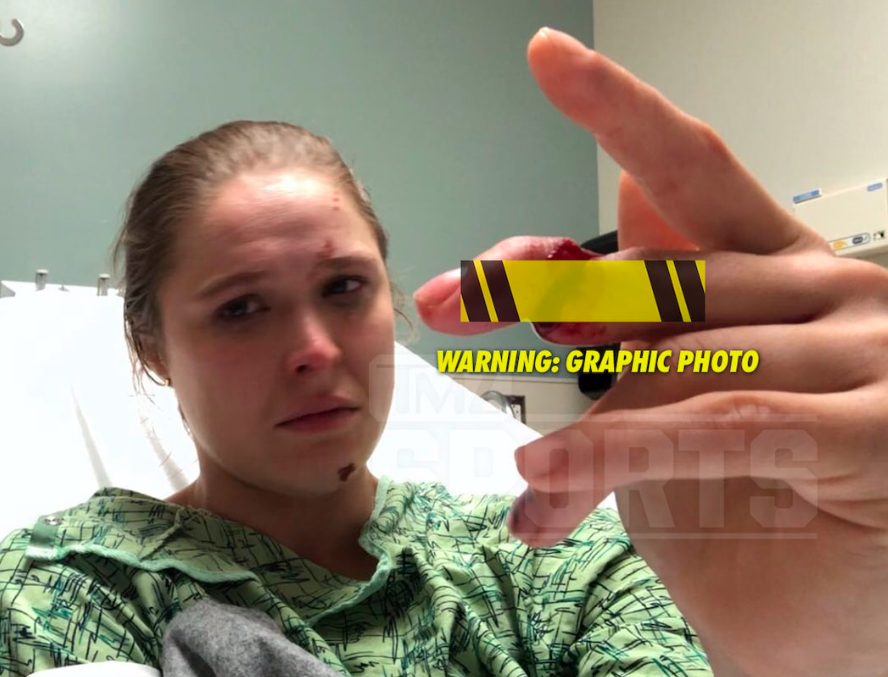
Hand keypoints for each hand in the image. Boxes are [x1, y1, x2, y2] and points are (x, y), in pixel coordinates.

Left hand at [413, 27, 887, 676]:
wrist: (845, 627)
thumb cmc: (772, 516)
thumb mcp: (686, 413)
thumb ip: (656, 319)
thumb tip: (609, 209)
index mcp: (786, 272)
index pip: (691, 173)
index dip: (620, 112)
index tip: (548, 58)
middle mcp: (832, 290)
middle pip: (658, 269)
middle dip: (539, 287)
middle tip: (447, 301)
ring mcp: (864, 352)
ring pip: (676, 356)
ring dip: (585, 418)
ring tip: (528, 472)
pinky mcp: (873, 431)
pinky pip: (717, 420)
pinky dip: (624, 446)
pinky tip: (552, 472)